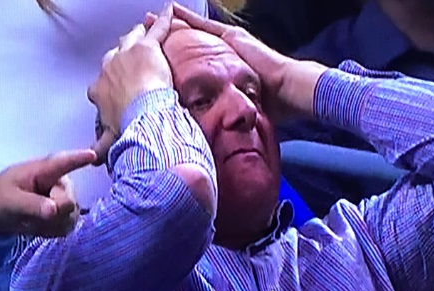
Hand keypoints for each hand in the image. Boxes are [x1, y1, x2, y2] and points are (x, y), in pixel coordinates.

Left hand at [0, 150, 95, 236]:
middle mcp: (60, 183)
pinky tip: (38, 226)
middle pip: (68, 203)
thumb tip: (55, 210)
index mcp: (44, 170)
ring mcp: (64, 198)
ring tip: (32, 220)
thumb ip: (32, 204)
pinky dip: (51, 230)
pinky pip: (67, 227)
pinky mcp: (65, 214)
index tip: (93, 155)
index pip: (65, 163)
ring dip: (50, 225)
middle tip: (31, 215)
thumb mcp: (9, 200)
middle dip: (52, 214)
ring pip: (70, 218)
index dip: (79, 159)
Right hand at [88, 4, 174, 163]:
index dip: (109, 84)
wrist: (140, 114)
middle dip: (120, 57)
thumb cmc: (127, 126)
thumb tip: (94, 160)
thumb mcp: (111, 137)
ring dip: (137, 36)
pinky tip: (169, 12)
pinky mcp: (147, 48)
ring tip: (143, 31)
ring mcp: (126, 55)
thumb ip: (103, 147)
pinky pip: (156, 30)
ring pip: (130, 39)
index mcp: (99, 89)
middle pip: (113, 57)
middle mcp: (108, 68)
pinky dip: (163, 22)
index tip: (115, 88)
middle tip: (130, 58)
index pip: (101, 83)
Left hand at [151, 3, 327, 120]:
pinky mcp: (232, 36)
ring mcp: (228, 42)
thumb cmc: (270, 104)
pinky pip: (205, 25)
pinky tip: (172, 11)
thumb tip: (208, 134)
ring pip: (193, 30)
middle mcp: (224, 53)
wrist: (286, 90)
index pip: (194, 62)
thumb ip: (222, 115)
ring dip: (172, 24)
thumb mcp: (237, 111)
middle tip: (146, 31)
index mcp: (224, 71)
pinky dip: (188, 18)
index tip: (156, 58)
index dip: (174, 58)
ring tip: (150, 19)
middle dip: (168, 37)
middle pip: (189, 43)